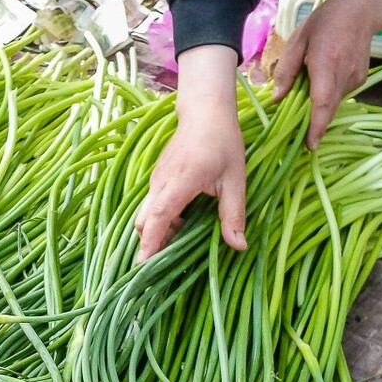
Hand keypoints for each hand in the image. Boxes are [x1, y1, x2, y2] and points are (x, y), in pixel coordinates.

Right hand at [135, 45, 246, 261]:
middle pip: (144, 222)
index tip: (143, 266)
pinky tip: (181, 227)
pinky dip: (160, 221)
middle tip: (163, 268)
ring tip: (175, 250)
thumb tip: (238, 246)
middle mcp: (161, 184)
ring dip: (157, 233)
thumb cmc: (223, 143)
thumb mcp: (235, 181)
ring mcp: (156, 181)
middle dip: (150, 245)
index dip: (150, 243)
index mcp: (180, 184)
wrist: (205, 112)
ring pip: (146, 215)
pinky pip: (152, 206)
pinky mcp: (158, 179)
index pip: (157, 218)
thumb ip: (233, 215)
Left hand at [273, 0, 381, 148]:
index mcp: (326, 66)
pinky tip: (325, 76)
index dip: (316, 127)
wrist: (361, 10)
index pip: (322, 104)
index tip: (311, 145)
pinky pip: (341, 94)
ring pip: (334, 102)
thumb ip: (286, 69)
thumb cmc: (325, 21)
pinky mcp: (360, 80)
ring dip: (320, 103)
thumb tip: (277, 98)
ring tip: (310, 84)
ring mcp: (355, 79)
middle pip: (328, 109)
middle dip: (314, 122)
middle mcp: (343, 77)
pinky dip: (329, 93)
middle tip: (298, 128)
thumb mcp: (298, 40)